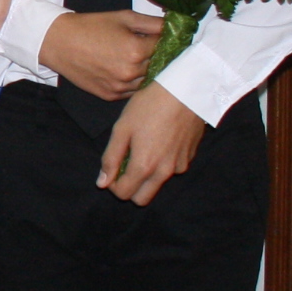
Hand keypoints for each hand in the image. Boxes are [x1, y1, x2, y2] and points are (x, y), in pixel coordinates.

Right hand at [40, 9, 166, 101]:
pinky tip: (127, 71)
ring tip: (139, 60)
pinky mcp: (110, 95)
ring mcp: (120, 86)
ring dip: (148, 72)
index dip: (168, 42)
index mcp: (136, 50)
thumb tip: (175, 26)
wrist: (59, 42)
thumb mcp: (124, 17)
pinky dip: (134, 83)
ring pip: (148, 82)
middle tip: (153, 49)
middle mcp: (130, 72)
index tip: (168, 38)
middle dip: (159, 57)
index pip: (166, 48)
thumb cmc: (91, 26)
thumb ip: (153, 23)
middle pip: (159, 67)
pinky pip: (132, 92)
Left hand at [101, 80, 206, 204]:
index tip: (112, 170)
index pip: (124, 194)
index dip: (113, 186)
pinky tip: (160, 142)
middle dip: (130, 189)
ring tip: (144, 148)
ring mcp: (179, 166)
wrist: (185, 91)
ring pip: (158, 184)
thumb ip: (111, 158)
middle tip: (125, 166)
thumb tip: (102, 183)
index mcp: (144, 166)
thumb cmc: (148, 107)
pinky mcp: (190, 158)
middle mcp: (164, 173)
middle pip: (143, 199)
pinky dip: (163, 164)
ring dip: (147, 176)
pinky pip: (172, 170)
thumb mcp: (122, 129)